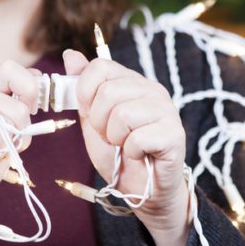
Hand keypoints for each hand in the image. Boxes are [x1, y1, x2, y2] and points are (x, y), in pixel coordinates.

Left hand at [63, 49, 190, 245]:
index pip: (100, 66)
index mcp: (133, 81)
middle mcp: (152, 90)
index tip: (89, 113)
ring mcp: (167, 110)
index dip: (85, 92)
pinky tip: (139, 154)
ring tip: (124, 145)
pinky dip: (131, 152)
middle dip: (99, 122)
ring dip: (115, 138)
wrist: (142, 191)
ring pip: (122, 114)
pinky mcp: (174, 134)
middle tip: (110, 136)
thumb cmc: (118, 154)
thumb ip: (82, 89)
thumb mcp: (92, 120)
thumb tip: (70, 54)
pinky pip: (138, 138)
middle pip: (109, 91)